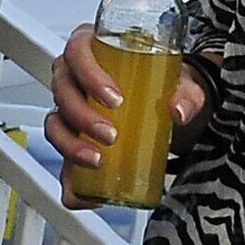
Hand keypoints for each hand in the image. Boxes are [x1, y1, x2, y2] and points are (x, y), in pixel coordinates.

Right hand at [40, 24, 202, 172]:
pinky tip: (84, 193)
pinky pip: (62, 161)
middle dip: (81, 116)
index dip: (88, 73)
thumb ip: (189, 93)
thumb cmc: (171, 89)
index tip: (114, 99)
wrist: (175, 117)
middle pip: (62, 89)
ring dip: (70, 145)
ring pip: (55, 123)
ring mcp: (72, 111)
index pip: (78, 51)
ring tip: (97, 160)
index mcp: (97, 51)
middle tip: (110, 135)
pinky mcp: (77, 143)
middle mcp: (77, 78)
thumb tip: (178, 110)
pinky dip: (69, 180)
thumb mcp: (187, 85)